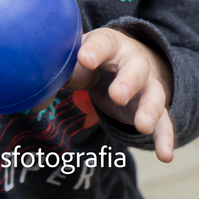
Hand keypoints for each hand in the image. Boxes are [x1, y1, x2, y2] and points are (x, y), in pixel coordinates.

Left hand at [65, 28, 174, 161]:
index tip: (84, 58)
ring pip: (154, 94)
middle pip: (136, 68)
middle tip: (117, 96)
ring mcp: (147, 84)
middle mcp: (133, 61)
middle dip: (128, 81)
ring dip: (150, 109)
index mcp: (109, 44)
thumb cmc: (91, 59)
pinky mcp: (152, 107)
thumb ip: (60, 74)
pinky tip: (165, 155)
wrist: (120, 61)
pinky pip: (164, 122)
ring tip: (142, 126)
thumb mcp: (75, 61)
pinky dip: (164, 138)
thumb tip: (34, 98)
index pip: (104, 43)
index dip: (95, 50)